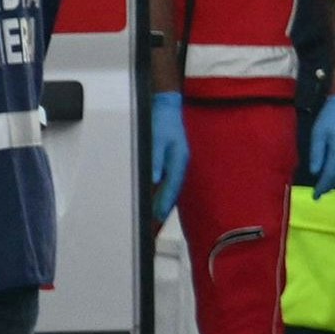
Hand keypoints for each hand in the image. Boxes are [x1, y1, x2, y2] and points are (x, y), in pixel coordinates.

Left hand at [148, 91, 188, 210]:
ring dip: (164, 203)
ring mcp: (177, 164)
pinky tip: (157, 201)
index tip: (157, 217)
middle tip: (155, 224)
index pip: (171, 186)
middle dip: (164, 208)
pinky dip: (163, 193)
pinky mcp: (172, 163)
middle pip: (172, 191)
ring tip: (155, 219)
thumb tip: (154, 179)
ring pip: (171, 188)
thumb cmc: (162, 123)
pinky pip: (168, 182)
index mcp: (179, 161)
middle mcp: (180, 165)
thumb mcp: (156, 140)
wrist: (167, 109)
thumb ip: (155, 159)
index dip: (164, 203)